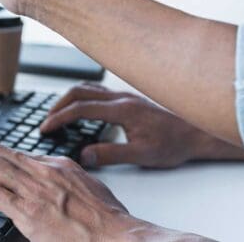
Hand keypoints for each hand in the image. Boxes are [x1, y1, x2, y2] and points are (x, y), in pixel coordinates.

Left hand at [0, 145, 203, 240]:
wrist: (116, 236)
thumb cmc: (108, 220)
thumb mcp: (89, 188)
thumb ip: (69, 182)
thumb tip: (56, 189)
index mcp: (59, 166)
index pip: (19, 155)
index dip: (1, 165)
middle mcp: (45, 172)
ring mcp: (35, 190)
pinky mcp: (28, 211)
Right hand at [40, 83, 243, 167]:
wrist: (198, 134)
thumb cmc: (174, 144)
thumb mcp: (141, 155)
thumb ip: (111, 154)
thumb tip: (84, 154)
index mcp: (122, 110)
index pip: (80, 108)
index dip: (59, 118)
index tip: (46, 128)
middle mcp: (122, 98)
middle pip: (79, 92)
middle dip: (58, 106)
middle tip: (46, 122)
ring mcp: (125, 96)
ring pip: (88, 88)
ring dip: (68, 99)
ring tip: (58, 114)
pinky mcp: (129, 99)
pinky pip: (97, 91)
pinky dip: (82, 97)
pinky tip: (82, 108)